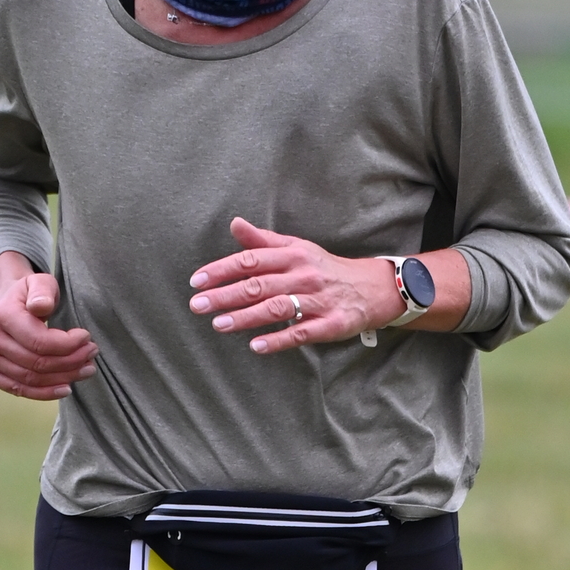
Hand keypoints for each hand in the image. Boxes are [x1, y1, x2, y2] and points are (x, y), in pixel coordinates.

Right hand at [0, 252, 96, 401]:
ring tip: (85, 370)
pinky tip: (65, 388)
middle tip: (91, 354)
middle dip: (70, 362)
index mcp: (2, 315)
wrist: (3, 303)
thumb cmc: (27, 294)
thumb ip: (43, 290)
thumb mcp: (39, 282)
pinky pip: (19, 389)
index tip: (87, 338)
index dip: (67, 345)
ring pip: (30, 379)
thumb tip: (41, 306)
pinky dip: (44, 393)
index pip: (39, 341)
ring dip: (63, 378)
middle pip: (36, 363)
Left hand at [188, 218, 396, 352]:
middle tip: (197, 305)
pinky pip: (302, 332)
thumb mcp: (297, 248)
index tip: (197, 281)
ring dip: (246, 317)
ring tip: (219, 325)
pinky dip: (279, 340)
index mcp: (293, 255)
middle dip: (225, 295)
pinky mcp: (331, 323)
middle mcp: (304, 275)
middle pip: (259, 285)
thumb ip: (263, 241)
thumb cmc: (324, 268)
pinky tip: (256, 345)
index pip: (251, 260)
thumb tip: (234, 224)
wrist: (372, 287)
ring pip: (277, 308)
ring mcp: (318, 300)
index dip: (222, 270)